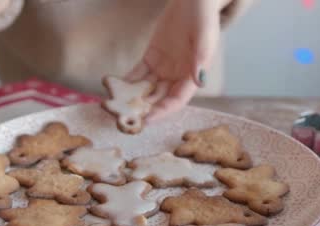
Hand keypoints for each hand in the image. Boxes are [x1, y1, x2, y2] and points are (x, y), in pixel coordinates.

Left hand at [126, 0, 224, 120]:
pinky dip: (127, 82)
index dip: (163, 112)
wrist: (193, 0)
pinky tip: (113, 87)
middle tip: (125, 117)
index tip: (148, 120)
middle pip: (159, 99)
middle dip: (143, 110)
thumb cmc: (203, 16)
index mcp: (193, 76)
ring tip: (116, 106)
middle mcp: (178, 77)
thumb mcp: (205, 35)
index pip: (177, 101)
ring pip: (146, 89)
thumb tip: (199, 81)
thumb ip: (201, 58)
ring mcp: (163, 68)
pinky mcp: (151, 58)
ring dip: (132, 98)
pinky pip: (138, 74)